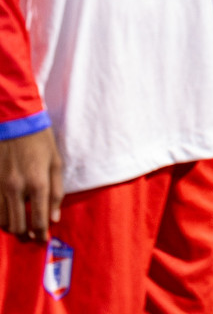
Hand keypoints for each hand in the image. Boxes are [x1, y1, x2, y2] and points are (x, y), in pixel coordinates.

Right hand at [0, 125, 61, 240]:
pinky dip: (1, 217)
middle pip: (18, 226)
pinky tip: (9, 216)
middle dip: (26, 235)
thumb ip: (56, 192)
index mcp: (37, 183)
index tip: (44, 239)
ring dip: (12, 228)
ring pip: (2, 221)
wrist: (16, 123)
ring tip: (21, 229)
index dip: (42, 234)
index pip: (39, 220)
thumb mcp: (56, 164)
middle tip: (32, 237)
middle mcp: (16, 189)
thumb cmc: (41, 142)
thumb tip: (54, 218)